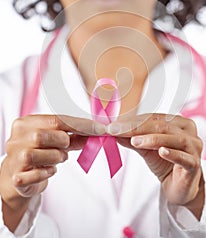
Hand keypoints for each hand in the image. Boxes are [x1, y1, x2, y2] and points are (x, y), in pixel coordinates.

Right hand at [0, 114, 104, 230]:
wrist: (18, 175)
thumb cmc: (40, 152)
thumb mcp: (56, 141)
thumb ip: (74, 136)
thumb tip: (97, 132)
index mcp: (26, 123)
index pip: (56, 119)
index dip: (80, 125)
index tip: (100, 129)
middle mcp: (17, 138)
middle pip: (43, 135)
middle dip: (62, 142)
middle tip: (66, 148)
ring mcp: (14, 157)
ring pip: (39, 155)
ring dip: (56, 158)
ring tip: (58, 159)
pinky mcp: (17, 177)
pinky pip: (37, 175)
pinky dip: (47, 173)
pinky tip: (48, 170)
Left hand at [107, 113, 203, 218]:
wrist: (179, 188)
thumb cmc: (166, 163)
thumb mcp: (146, 149)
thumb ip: (131, 138)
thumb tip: (113, 131)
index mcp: (178, 123)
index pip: (154, 118)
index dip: (133, 120)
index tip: (114, 125)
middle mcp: (189, 132)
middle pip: (162, 126)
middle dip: (137, 128)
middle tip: (118, 131)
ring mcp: (194, 148)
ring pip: (174, 139)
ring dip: (152, 139)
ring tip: (134, 141)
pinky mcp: (194, 165)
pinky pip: (184, 158)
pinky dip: (172, 154)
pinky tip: (162, 151)